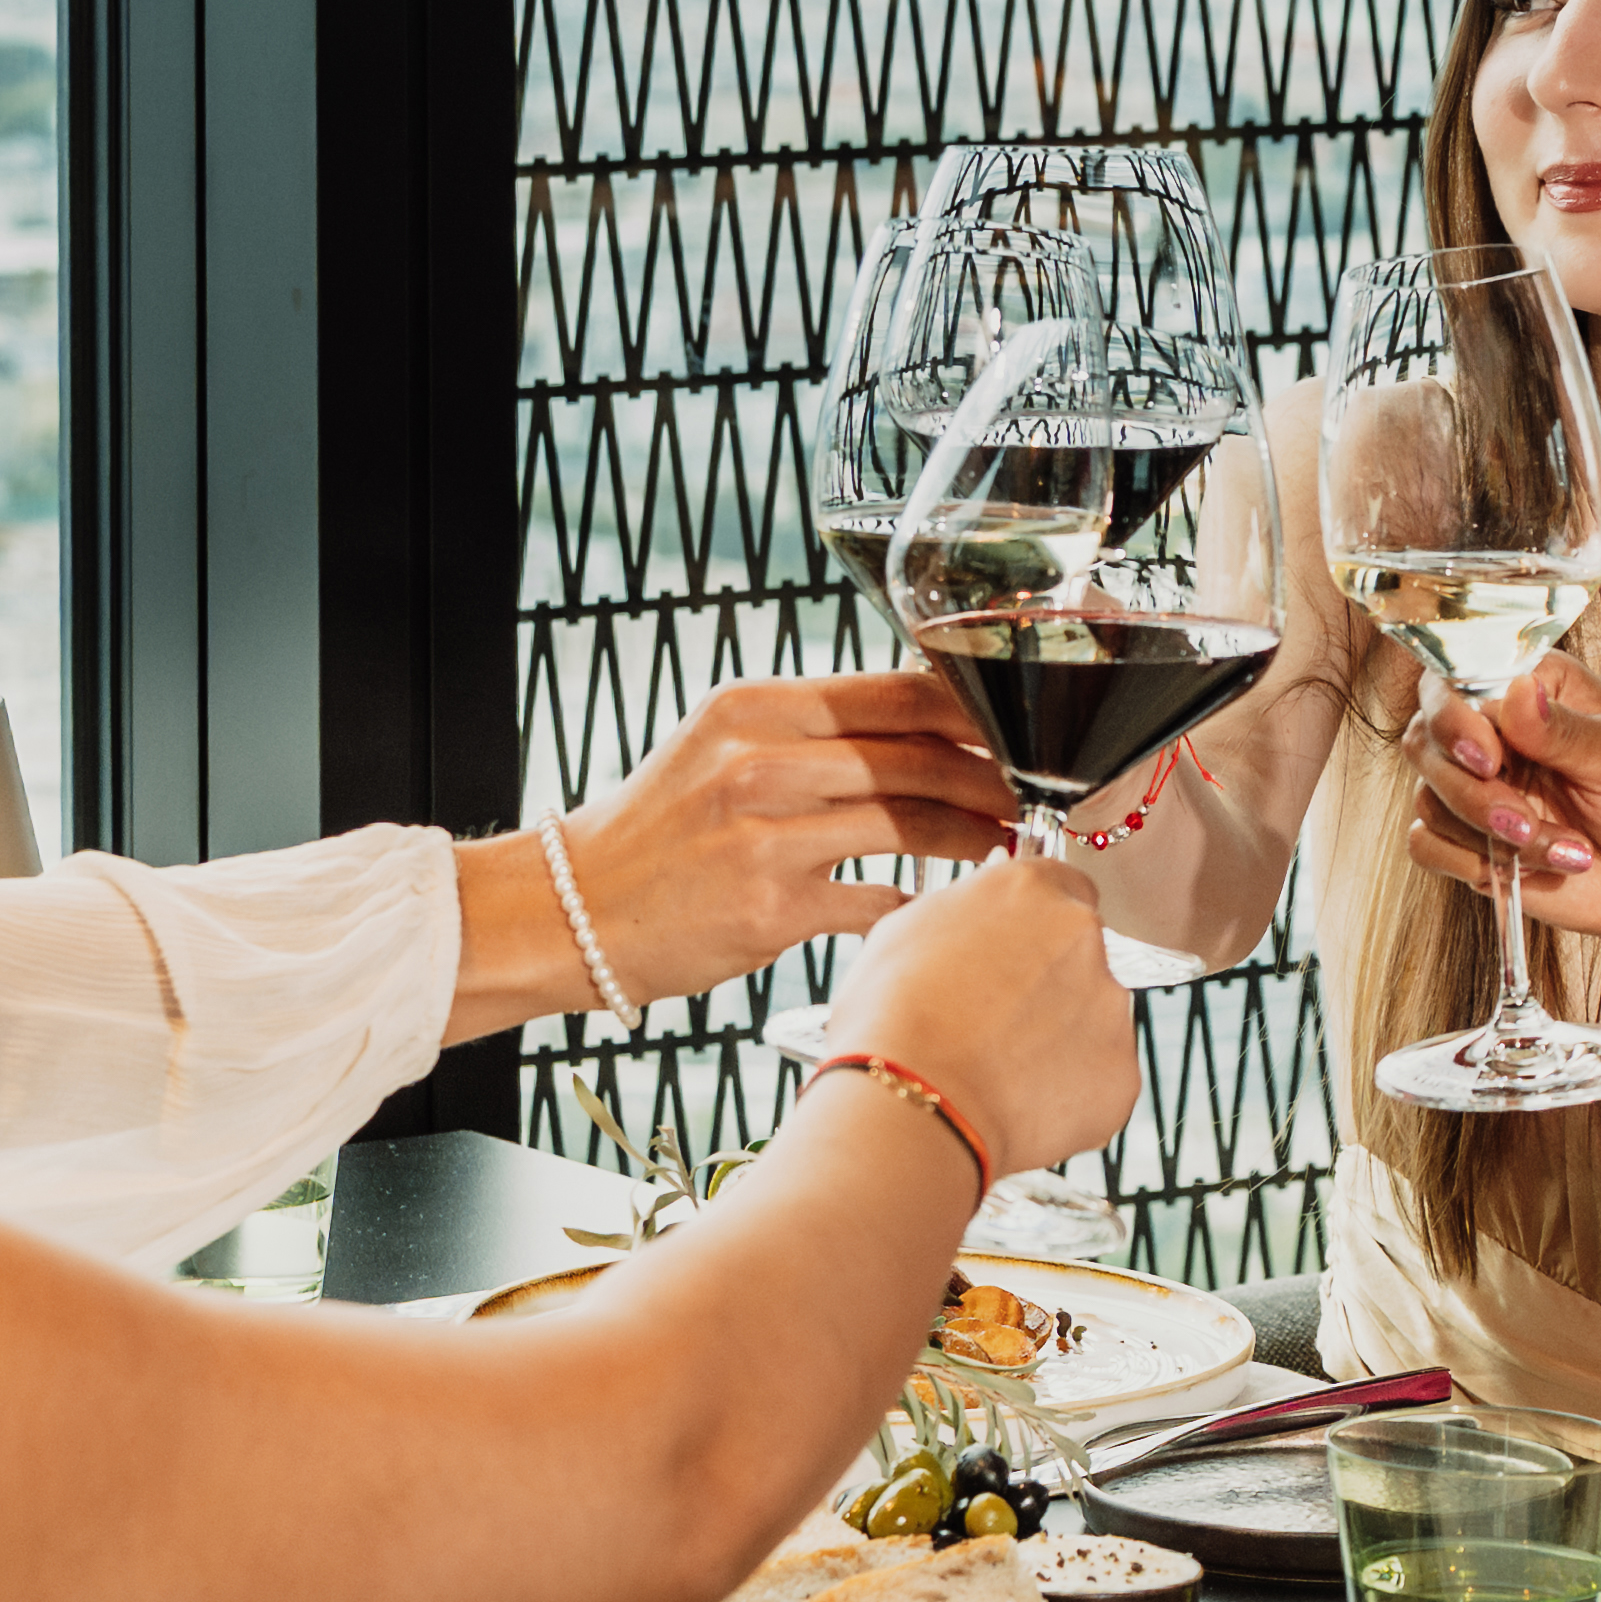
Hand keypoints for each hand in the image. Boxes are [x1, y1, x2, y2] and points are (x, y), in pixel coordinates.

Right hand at [461, 677, 1013, 1032]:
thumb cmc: (659, 832)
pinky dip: (915, 903)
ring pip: (907, 824)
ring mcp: (763, 836)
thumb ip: (811, 733)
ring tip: (1004, 843)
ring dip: (971, 836)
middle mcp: (757, 762)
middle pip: (914, 757)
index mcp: (753, 709)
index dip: (970, 712)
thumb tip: (921, 722)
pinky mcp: (769, 909)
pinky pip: (874, 900)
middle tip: (1030, 794)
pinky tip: (937, 906)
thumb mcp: (721, 748)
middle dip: (988, 776)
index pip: (895, 692)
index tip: (1012, 731)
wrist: (570, 909)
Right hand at [824, 847, 1139, 1174]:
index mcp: (1030, 889)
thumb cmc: (889, 1018)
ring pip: (1093, 1019)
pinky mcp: (1122, 1072)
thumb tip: (995, 880)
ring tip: (998, 1071)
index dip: (1033, 928)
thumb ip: (969, 902)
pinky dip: (1070, 1093)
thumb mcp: (906, 931)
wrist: (909, 1101)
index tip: (1011, 957)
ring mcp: (1110, 1005)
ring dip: (1060, 1038)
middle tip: (993, 1023)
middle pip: (1080, 956)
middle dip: (1049, 985)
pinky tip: (1018, 1103)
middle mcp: (1083, 935)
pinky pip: (1100, 1078)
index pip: (1060, 888)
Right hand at [1402, 658, 1600, 976]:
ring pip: (1428, 799)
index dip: (1454, 719)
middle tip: (1522, 822)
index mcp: (1534, 689)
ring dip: (1488, 835)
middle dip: (1469, 791)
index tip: (1488, 758)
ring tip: (1565, 850)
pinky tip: (1531, 870)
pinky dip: (1470, 863)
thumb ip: (1563, 731)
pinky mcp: (1475, 842)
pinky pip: (1427, 846)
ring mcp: (1483, 789)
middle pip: (1426, 740)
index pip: (1456, 682)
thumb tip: (1517, 693)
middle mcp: (1498, 733)